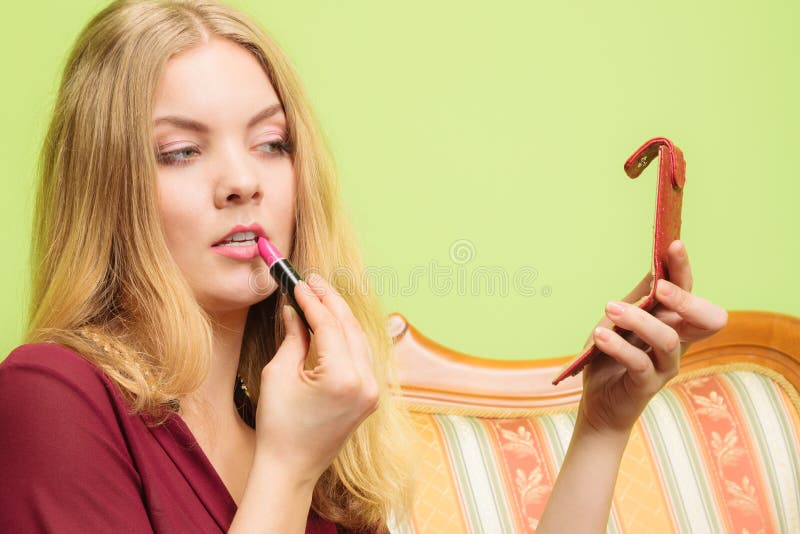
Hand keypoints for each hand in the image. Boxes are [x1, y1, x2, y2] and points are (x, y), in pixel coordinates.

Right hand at [254, 273, 378, 483]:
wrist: (291, 469)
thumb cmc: (279, 425)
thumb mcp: (279, 374)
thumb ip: (293, 336)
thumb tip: (296, 309)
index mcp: (343, 378)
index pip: (330, 325)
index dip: (313, 301)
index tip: (298, 283)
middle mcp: (366, 382)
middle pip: (350, 327)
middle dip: (331, 301)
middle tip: (311, 281)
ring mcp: (372, 390)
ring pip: (360, 339)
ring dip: (341, 316)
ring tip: (321, 295)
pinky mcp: (370, 396)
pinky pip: (362, 355)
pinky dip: (348, 336)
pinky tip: (333, 322)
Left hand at [577, 240, 727, 434]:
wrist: (598, 400)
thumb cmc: (611, 353)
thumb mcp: (620, 318)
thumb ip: (640, 296)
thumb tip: (657, 264)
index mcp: (676, 322)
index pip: (692, 291)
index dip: (685, 269)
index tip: (673, 244)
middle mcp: (679, 342)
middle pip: (708, 319)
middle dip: (685, 299)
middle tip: (659, 288)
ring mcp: (666, 366)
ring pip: (668, 339)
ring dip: (639, 320)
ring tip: (611, 309)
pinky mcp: (647, 385)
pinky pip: (640, 363)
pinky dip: (619, 347)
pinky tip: (600, 336)